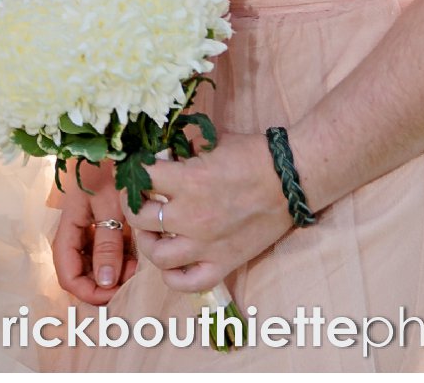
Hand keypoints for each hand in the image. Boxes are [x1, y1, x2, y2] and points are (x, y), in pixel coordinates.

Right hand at [52, 159, 137, 304]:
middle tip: (131, 280)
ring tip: (138, 266)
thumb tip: (105, 283)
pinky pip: (111, 247)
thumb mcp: (109, 205)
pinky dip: (124, 256)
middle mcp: (77, 229)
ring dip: (116, 271)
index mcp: (69, 225)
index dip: (88, 292)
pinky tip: (139, 253)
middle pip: (82, 270)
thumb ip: (107, 244)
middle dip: (105, 283)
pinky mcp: (107, 217)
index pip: (68, 273)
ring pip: (98, 261)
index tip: (114, 296)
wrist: (121, 134)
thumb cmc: (111, 164)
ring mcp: (92, 224)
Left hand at [122, 131, 294, 294]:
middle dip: (133, 207)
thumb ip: (183, 148)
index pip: (141, 178)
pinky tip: (173, 263)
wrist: (292, 179)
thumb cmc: (253, 155)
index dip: (132, 173)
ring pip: (158, 256)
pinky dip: (174, 277)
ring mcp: (208, 244)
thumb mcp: (212, 141)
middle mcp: (192, 216)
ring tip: (154, 232)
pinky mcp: (225, 262)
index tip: (133, 172)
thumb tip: (161, 151)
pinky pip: (189, 283)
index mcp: (188, 181)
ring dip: (149, 243)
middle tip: (139, 202)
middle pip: (140, 219)